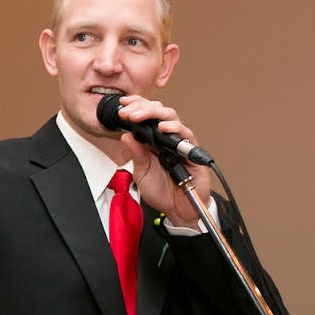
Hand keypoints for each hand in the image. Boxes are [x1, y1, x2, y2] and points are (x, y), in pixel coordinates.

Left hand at [111, 95, 211, 227]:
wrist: (179, 210)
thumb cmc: (163, 192)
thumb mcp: (142, 173)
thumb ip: (136, 154)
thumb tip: (126, 135)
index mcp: (153, 140)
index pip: (146, 116)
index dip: (135, 106)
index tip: (122, 104)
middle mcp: (166, 138)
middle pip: (158, 111)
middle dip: (141, 107)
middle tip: (128, 111)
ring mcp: (180, 143)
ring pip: (171, 117)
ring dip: (154, 113)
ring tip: (139, 116)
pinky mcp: (192, 151)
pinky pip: (186, 134)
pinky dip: (174, 128)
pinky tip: (163, 127)